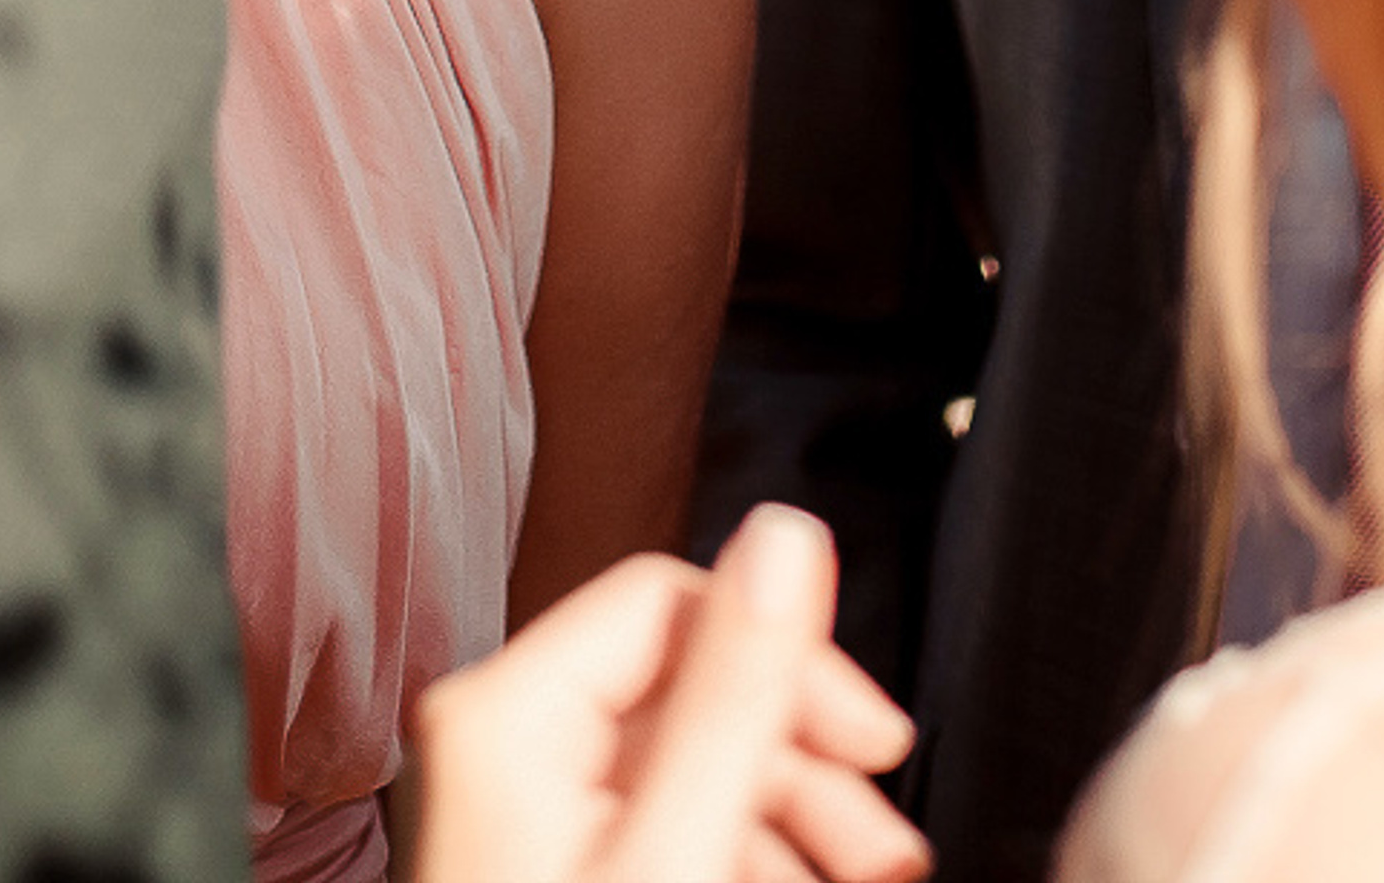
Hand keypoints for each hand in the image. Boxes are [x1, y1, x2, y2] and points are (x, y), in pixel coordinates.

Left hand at [414, 506, 928, 882]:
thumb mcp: (679, 856)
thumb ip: (733, 698)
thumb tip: (786, 535)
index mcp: (508, 715)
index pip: (672, 600)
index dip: (791, 660)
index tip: (880, 745)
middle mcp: (498, 746)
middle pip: (684, 687)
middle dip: (801, 760)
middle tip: (885, 850)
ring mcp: (515, 815)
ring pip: (678, 764)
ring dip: (784, 819)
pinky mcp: (540, 870)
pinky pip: (651, 826)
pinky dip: (735, 857)